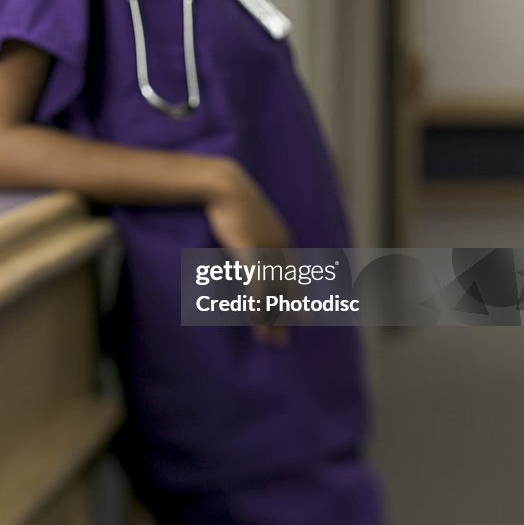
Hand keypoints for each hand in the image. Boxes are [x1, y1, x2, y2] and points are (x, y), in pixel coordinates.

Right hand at [205, 160, 291, 345]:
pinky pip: (258, 284)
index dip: (297, 298)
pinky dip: (258, 304)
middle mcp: (279, 246)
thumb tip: (250, 244)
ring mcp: (266, 250)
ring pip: (273, 291)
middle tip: (283, 340)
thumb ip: (254, 233)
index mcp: (282, 238)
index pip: (294, 275)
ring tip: (267, 339)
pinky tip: (255, 320)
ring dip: (270, 317)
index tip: (300, 318)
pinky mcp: (250, 251)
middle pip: (286, 288)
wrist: (223, 184)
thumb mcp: (249, 219)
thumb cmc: (230, 200)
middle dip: (285, 316)